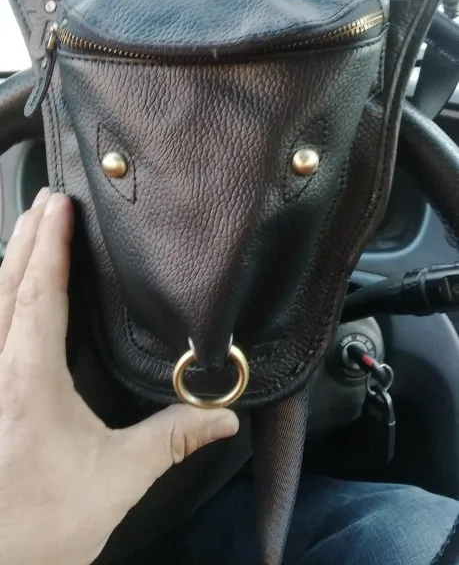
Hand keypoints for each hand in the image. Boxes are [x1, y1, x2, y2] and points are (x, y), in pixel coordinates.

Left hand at [0, 189, 237, 563]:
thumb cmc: (41, 525)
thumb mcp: (116, 479)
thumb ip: (172, 439)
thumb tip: (224, 418)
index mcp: (27, 378)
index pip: (38, 292)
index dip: (49, 244)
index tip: (58, 204)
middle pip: (6, 285)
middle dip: (26, 237)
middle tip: (45, 198)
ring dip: (9, 261)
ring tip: (26, 227)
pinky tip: (5, 293)